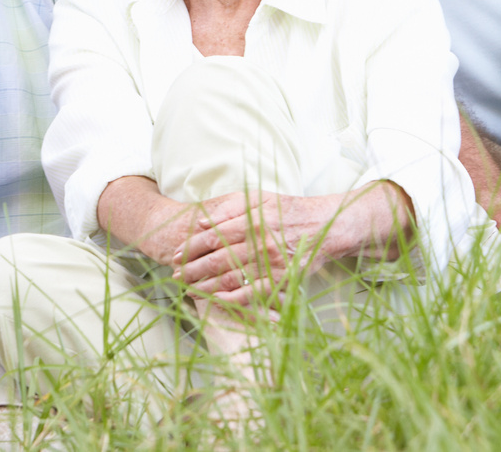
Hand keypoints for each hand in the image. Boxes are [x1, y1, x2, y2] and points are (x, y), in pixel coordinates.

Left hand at [171, 191, 352, 306]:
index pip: (212, 236)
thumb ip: (230, 207)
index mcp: (252, 220)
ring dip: (206, 286)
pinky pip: (252, 294)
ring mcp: (273, 264)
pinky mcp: (283, 281)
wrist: (325, 226)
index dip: (190, 247)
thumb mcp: (259, 198)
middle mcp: (261, 243)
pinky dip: (232, 301)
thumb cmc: (288, 210)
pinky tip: (215, 302)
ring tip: (188, 289)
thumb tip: (201, 222)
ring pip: (231, 279)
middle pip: (217, 260)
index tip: (175, 254)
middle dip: (192, 269)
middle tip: (175, 275)